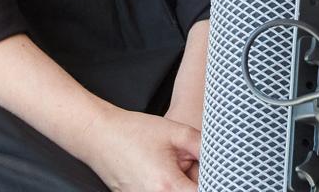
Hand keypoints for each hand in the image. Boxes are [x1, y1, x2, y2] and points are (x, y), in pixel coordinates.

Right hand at [74, 105, 199, 191]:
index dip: (211, 182)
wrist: (98, 135)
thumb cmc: (132, 132)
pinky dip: (162, 185)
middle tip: (186, 163)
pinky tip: (155, 168)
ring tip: (167, 165)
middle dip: (192, 181)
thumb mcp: (177, 132)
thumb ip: (204, 146)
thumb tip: (219, 158)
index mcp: (167, 186)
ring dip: (177, 184)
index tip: (208, 172)